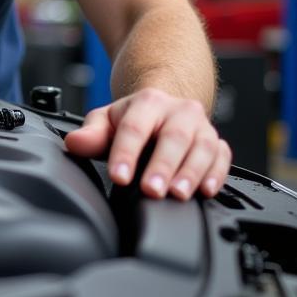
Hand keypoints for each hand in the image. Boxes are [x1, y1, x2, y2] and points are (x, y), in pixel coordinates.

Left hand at [63, 87, 230, 199]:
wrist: (164, 107)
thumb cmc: (133, 118)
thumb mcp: (107, 121)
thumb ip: (91, 134)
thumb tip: (74, 143)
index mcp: (148, 102)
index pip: (135, 128)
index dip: (126, 153)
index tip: (118, 176)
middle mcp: (179, 111)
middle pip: (173, 138)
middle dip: (162, 166)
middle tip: (151, 190)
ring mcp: (201, 126)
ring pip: (202, 147)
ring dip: (191, 173)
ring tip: (177, 194)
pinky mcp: (217, 143)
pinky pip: (223, 157)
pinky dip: (217, 174)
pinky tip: (206, 190)